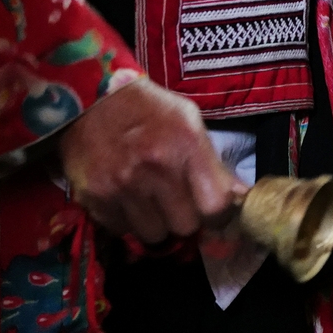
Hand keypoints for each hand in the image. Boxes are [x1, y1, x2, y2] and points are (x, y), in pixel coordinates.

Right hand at [58, 77, 247, 243]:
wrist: (91, 97)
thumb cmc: (149, 109)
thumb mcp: (189, 122)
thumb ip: (214, 163)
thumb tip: (241, 198)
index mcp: (185, 146)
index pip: (215, 206)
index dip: (217, 215)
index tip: (211, 211)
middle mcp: (154, 169)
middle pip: (185, 226)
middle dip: (184, 218)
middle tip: (177, 201)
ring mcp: (122, 186)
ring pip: (153, 235)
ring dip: (156, 222)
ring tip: (150, 199)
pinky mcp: (94, 197)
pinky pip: (122, 230)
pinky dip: (127, 220)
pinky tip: (126, 197)